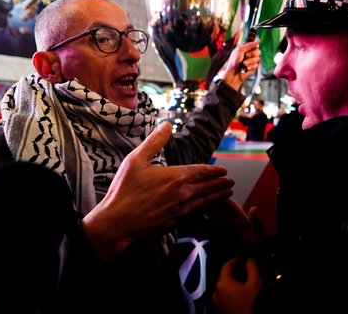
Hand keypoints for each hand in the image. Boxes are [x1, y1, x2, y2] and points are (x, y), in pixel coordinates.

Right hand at [82, 121, 234, 259]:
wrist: (117, 223)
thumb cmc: (124, 190)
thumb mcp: (136, 160)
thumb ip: (154, 141)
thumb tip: (166, 124)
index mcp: (175, 176)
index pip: (202, 171)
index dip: (214, 170)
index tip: (223, 170)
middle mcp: (183, 193)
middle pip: (208, 186)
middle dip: (221, 183)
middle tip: (231, 181)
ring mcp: (181, 210)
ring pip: (206, 201)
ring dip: (218, 196)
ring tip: (228, 193)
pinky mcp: (176, 223)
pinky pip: (198, 213)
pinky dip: (207, 208)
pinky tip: (209, 207)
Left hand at [212, 257, 262, 313]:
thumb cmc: (250, 304)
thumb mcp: (254, 285)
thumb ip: (252, 269)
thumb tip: (250, 260)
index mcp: (223, 282)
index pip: (226, 266)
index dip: (234, 261)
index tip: (241, 259)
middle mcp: (216, 289)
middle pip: (224, 275)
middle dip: (233, 272)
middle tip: (243, 270)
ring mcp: (216, 299)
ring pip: (223, 285)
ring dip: (231, 282)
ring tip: (242, 282)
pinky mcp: (218, 307)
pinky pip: (223, 294)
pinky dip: (229, 291)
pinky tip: (238, 293)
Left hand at [222, 40, 260, 90]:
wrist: (233, 73)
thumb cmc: (234, 61)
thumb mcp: (240, 50)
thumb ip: (250, 45)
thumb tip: (259, 40)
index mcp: (246, 49)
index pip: (254, 45)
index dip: (253, 47)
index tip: (248, 50)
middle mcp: (249, 54)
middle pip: (258, 51)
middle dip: (252, 54)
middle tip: (245, 56)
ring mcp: (252, 60)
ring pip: (258, 58)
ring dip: (250, 61)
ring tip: (244, 64)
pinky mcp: (253, 67)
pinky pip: (256, 65)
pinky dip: (250, 66)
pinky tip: (245, 68)